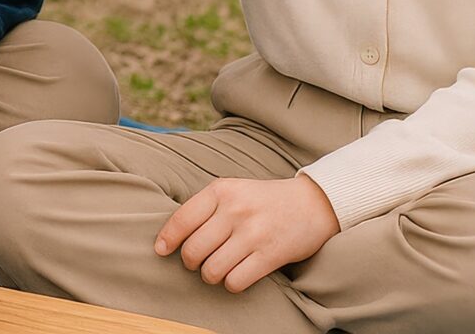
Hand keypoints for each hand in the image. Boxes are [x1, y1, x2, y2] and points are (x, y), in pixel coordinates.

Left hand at [154, 175, 340, 292]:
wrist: (313, 203)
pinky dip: (231, 284)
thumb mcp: (234, 190)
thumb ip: (206, 207)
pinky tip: (235, 276)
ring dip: (210, 276)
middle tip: (197, 262)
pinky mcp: (270, 254)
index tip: (161, 250)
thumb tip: (172, 235)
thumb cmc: (264, 200)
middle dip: (190, 262)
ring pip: (212, 269)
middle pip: (193, 250)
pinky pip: (236, 281)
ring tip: (216, 270)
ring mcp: (253, 233)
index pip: (181, 220)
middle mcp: (235, 210)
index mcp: (221, 191)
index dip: (167, 240)